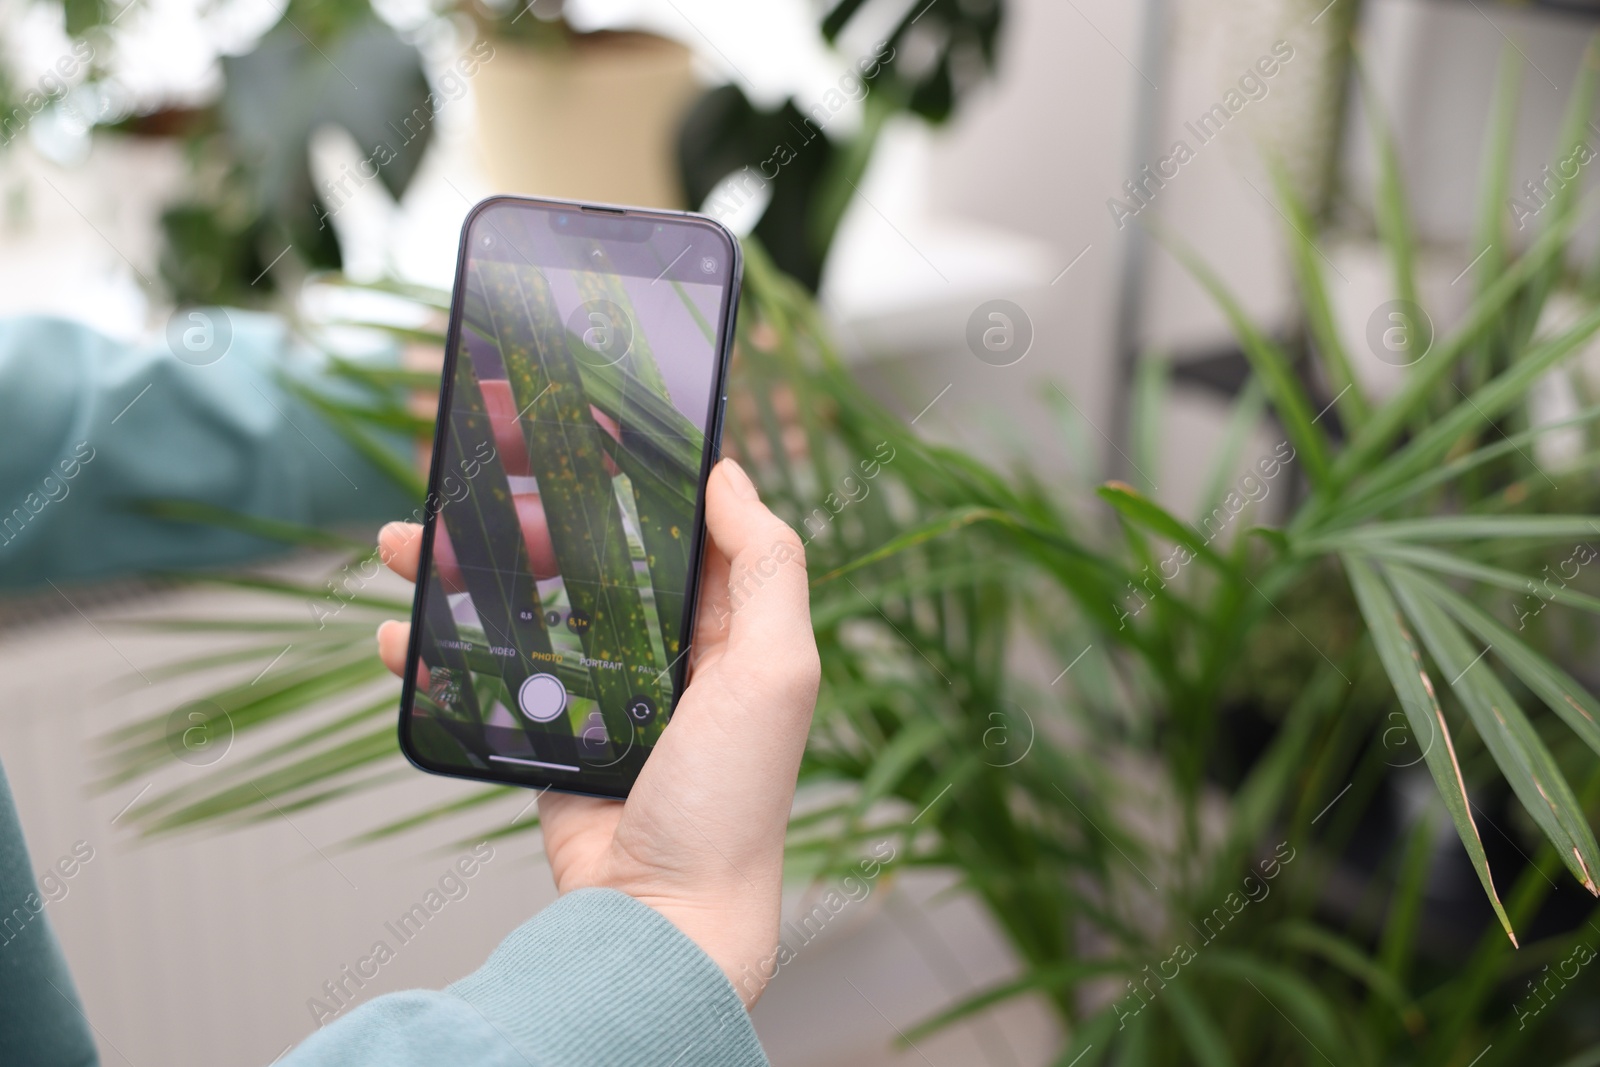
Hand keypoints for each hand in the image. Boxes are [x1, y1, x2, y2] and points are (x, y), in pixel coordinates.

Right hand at [376, 458, 819, 1006]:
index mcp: (725, 626)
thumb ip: (767, 567)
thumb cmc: (731, 801)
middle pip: (581, 555)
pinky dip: (438, 652)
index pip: (670, 525)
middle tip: (467, 477)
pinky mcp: (549, 735)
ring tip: (404, 543)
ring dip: (461, 569)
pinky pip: (487, 677)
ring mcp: (601, 693)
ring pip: (523, 606)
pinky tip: (397, 631)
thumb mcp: (775, 672)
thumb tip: (731, 473)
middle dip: (520, 513)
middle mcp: (665, 651)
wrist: (660, 920)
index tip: (567, 423)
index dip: (622, 472)